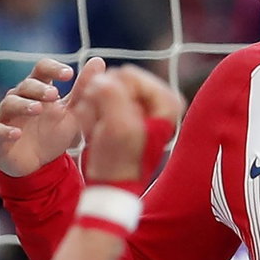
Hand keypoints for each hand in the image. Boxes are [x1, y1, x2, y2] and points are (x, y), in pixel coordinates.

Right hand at [0, 58, 107, 177]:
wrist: (36, 165)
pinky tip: (17, 134)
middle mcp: (19, 98)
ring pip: (10, 103)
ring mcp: (7, 117)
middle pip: (25, 85)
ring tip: (38, 109)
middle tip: (54, 94)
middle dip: (39, 88)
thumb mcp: (71, 112)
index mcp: (37, 89)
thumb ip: (82, 89)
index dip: (53, 68)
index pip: (41, 69)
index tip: (69, 74)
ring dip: (23, 105)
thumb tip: (98, 61)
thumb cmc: (52, 133)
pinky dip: (6, 131)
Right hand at [72, 66, 183, 186]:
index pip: (129, 75)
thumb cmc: (119, 161)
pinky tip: (95, 130)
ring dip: (94, 108)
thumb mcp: (118, 127)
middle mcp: (156, 100)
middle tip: (102, 126)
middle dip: (102, 100)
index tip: (112, 119)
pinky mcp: (123, 111)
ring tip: (98, 130)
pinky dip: (92, 113)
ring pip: (104, 88)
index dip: (113, 94)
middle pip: (115, 78)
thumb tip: (101, 79)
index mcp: (167, 101)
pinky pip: (99, 99)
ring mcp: (139, 105)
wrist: (111, 185)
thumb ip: (112, 96)